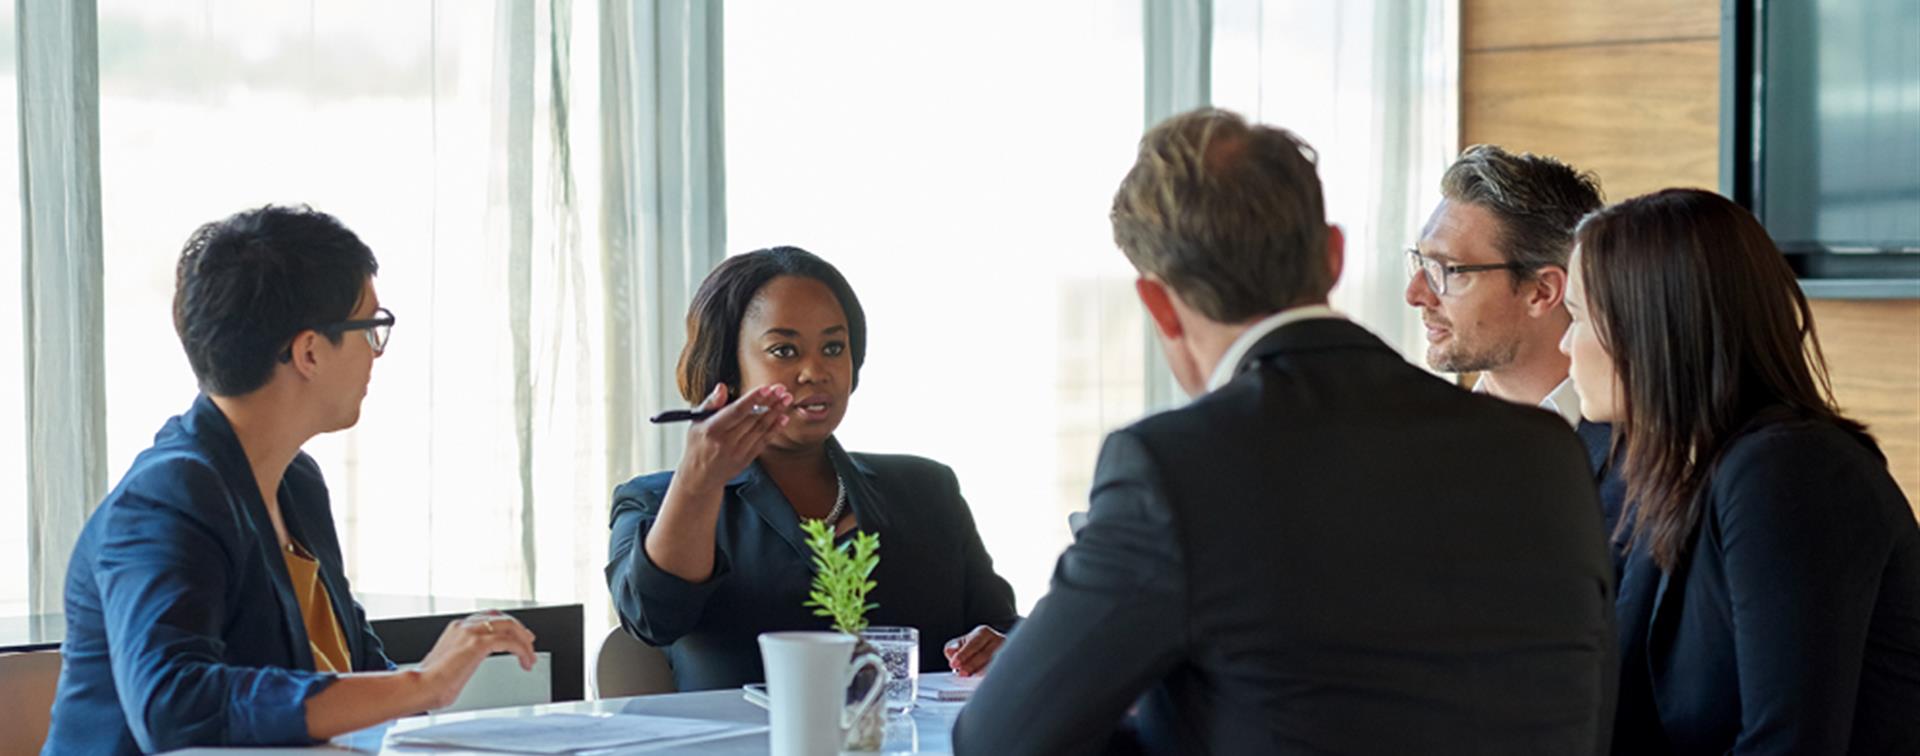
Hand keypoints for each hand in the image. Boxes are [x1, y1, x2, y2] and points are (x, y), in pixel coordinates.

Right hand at [412, 610, 537, 709]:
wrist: (420, 687)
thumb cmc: (430, 683)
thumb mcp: (450, 665)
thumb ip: (463, 660)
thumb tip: (467, 670)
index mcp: (456, 628)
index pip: (488, 617)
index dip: (506, 624)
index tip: (517, 636)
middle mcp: (464, 626)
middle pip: (501, 617)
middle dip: (519, 629)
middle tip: (530, 642)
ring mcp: (471, 632)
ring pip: (509, 626)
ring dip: (524, 641)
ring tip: (531, 657)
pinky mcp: (479, 644)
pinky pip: (510, 642)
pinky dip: (522, 651)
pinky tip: (526, 662)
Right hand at [676, 383, 793, 493]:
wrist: (700, 477)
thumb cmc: (698, 445)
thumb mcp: (696, 422)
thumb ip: (710, 403)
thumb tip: (722, 387)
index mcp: (713, 429)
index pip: (736, 412)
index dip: (753, 399)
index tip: (766, 388)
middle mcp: (726, 442)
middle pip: (752, 418)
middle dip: (769, 402)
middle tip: (781, 389)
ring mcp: (738, 452)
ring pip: (761, 429)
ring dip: (776, 413)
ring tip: (787, 399)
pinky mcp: (747, 459)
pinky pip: (764, 441)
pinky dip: (775, 429)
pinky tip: (784, 417)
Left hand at [943, 625, 1005, 676]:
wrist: (994, 651)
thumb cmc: (976, 649)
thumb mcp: (963, 644)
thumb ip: (955, 647)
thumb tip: (950, 652)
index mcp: (984, 632)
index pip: (973, 643)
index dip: (963, 654)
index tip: (954, 664)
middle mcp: (998, 640)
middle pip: (985, 654)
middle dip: (972, 665)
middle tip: (962, 673)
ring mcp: (1007, 653)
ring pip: (995, 664)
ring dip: (982, 673)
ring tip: (971, 679)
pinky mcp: (1011, 665)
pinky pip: (1001, 672)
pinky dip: (992, 678)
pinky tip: (984, 683)